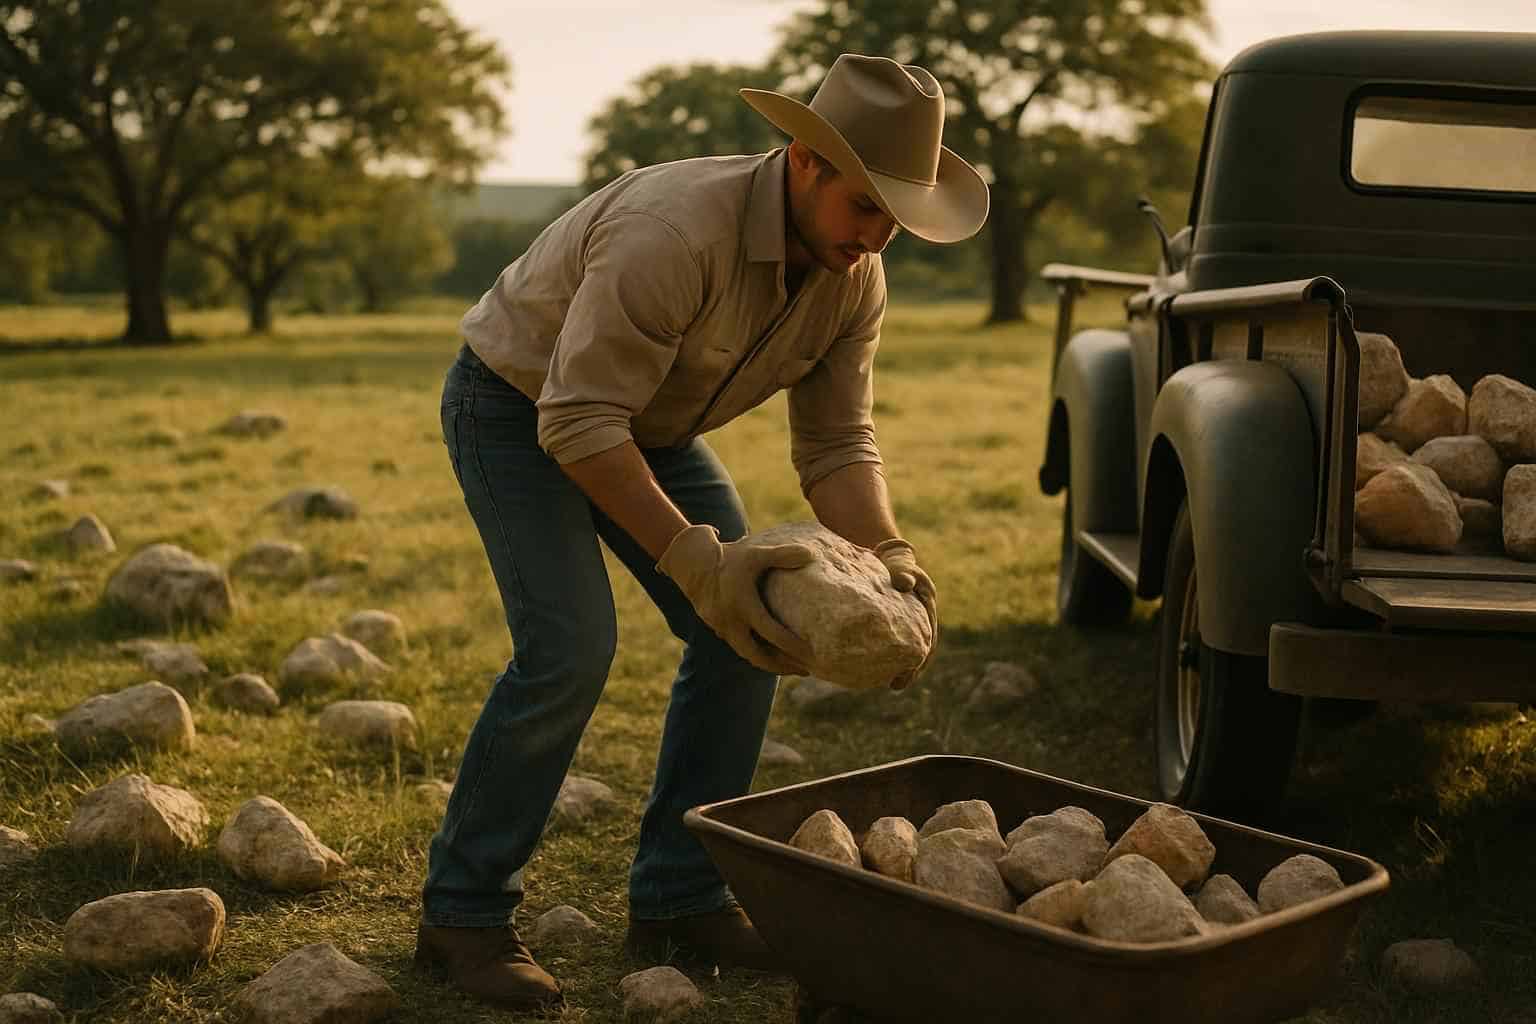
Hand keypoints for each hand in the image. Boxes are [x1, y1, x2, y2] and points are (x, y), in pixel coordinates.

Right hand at [657, 524, 815, 674]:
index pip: (771, 633)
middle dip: (782, 666)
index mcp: (743, 605)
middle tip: (806, 671)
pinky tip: (773, 655)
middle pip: (758, 656)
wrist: (694, 565)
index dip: (791, 646)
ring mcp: (723, 629)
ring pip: (748, 655)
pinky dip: (757, 654)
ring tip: (793, 667)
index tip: (811, 655)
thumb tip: (810, 555)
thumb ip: (782, 554)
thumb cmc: (730, 558)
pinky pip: (740, 647)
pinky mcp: (719, 630)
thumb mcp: (755, 554)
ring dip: (770, 663)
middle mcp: (731, 622)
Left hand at [874, 538, 937, 690]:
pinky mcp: (894, 625)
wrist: (888, 559)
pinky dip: (885, 656)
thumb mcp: (902, 566)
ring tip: (886, 683)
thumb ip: (904, 573)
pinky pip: (891, 644)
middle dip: (910, 670)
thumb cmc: (897, 563)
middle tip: (896, 686)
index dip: (921, 659)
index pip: (928, 640)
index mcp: (926, 610)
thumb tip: (904, 582)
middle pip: (918, 651)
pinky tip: (872, 667)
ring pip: (904, 649)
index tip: (911, 672)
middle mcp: (919, 620)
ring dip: (898, 666)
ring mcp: (906, 624)